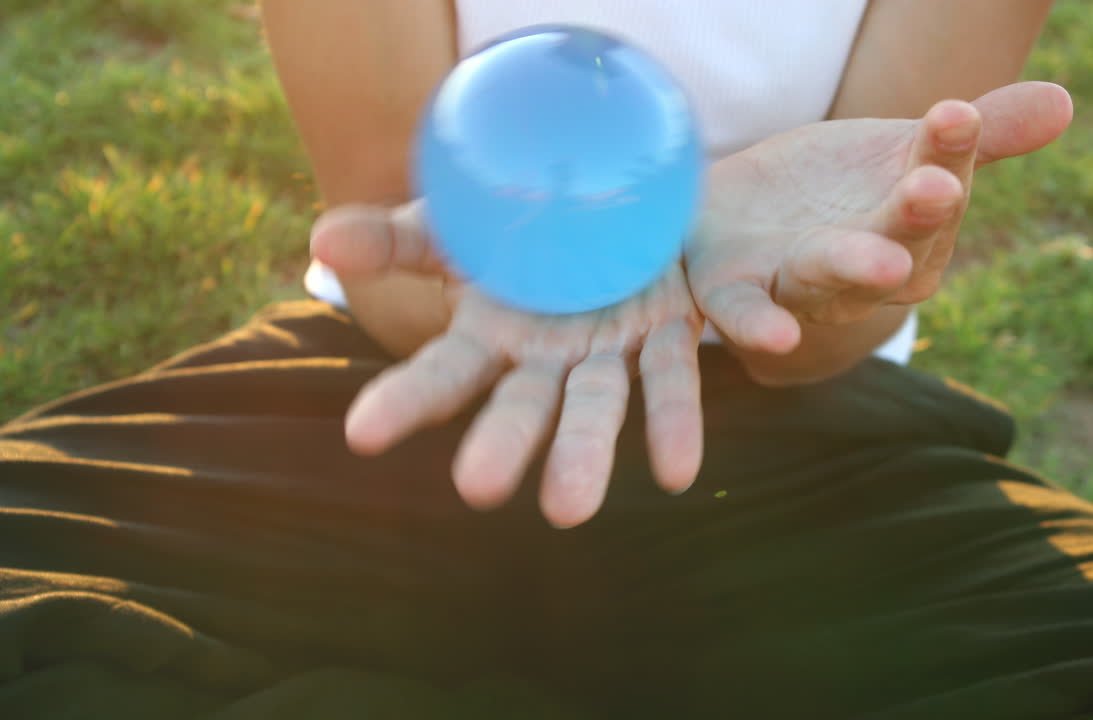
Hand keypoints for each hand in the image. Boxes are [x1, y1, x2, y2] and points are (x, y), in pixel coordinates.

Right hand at [311, 203, 703, 527]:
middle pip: (523, 408)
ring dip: (587, 452)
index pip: (442, 375)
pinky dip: (676, 420)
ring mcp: (608, 354)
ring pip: (599, 406)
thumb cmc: (517, 227)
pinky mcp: (669, 335)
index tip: (360, 435)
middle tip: (477, 489)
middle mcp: (546, 361)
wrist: (607, 202)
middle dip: (504, 445)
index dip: (404, 401)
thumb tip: (320, 242)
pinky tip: (678, 470)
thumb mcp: (454, 225)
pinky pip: (672, 378)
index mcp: (491, 337)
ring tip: (570, 508)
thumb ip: (394, 240)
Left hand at [686, 82, 1073, 355]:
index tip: (958, 112)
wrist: (740, 225)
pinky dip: (762, 328)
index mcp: (914, 236)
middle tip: (937, 189)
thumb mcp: (904, 153)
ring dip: (855, 269)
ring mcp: (800, 285)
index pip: (940, 190)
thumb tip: (1064, 101)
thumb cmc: (837, 188)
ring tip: (884, 262)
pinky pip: (748, 314)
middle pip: (897, 244)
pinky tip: (777, 339)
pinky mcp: (735, 292)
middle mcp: (865, 274)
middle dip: (916, 219)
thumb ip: (975, 135)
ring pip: (830, 279)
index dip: (952, 153)